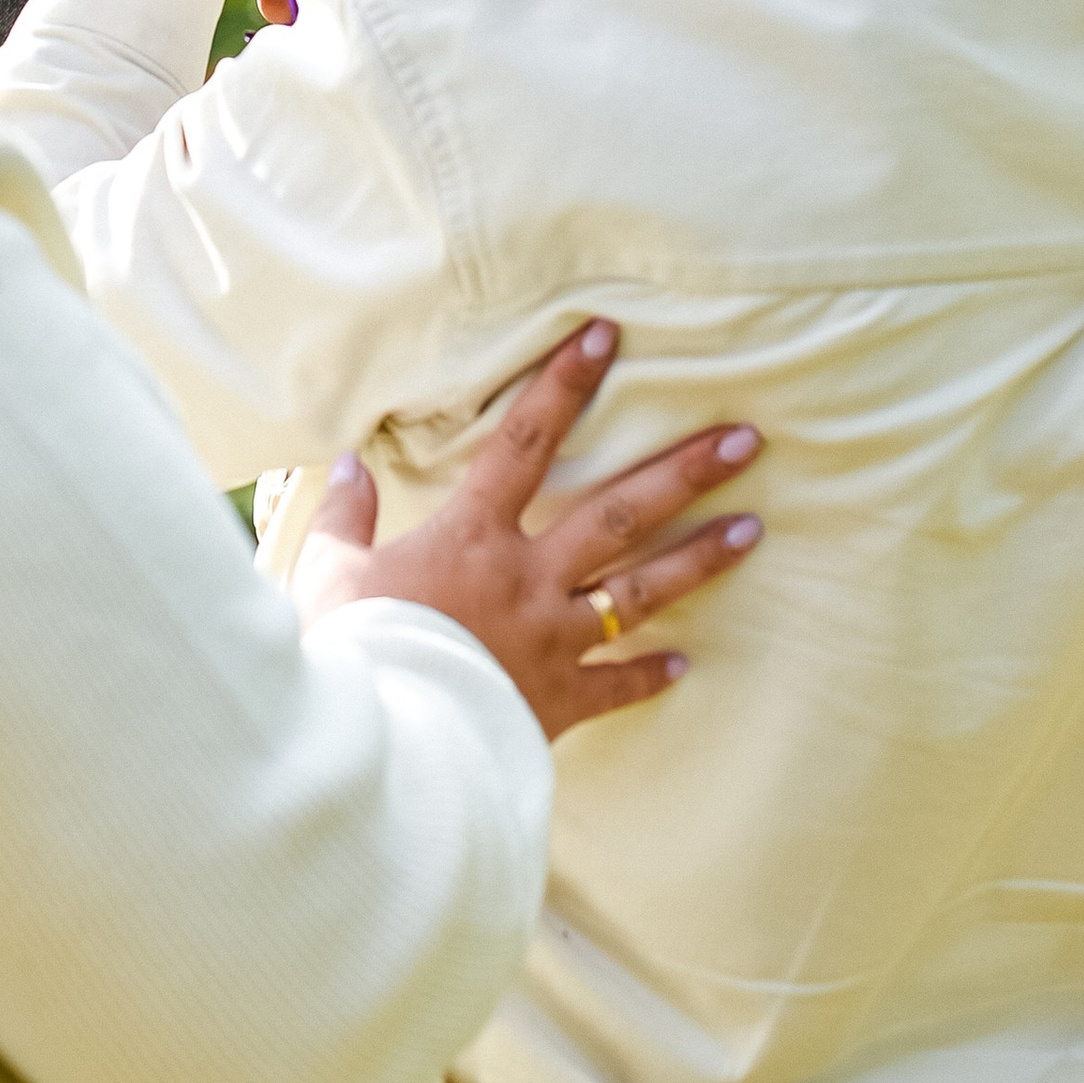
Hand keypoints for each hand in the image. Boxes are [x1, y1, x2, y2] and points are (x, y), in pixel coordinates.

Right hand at [291, 322, 763, 743]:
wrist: (381, 743)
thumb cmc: (355, 649)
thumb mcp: (331, 571)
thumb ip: (344, 514)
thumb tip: (347, 463)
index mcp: (473, 537)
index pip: (524, 443)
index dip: (564, 386)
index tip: (606, 338)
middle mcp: (528, 579)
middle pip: (617, 514)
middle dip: (683, 473)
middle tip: (744, 441)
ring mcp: (552, 640)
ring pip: (639, 591)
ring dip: (699, 560)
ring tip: (752, 530)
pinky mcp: (558, 701)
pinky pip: (614, 686)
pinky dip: (648, 675)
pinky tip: (685, 665)